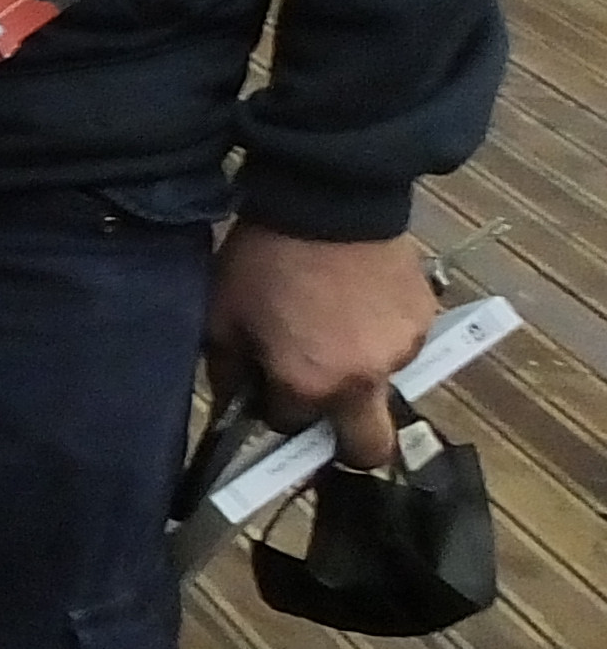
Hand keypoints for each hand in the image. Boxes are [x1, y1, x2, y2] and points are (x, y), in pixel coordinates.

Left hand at [207, 222, 440, 470]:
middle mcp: (366, 380)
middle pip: (368, 447)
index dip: (273, 410)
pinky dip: (377, 338)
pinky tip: (354, 302)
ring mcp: (403, 351)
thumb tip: (238, 404)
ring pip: (380, 389)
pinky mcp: (426, 319)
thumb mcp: (221, 317)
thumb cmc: (263, 261)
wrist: (327, 200)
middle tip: (318, 406)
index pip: (289, 428)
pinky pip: (399, 347)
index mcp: (311, 385)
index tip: (265, 387)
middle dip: (343, 442)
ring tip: (330, 324)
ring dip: (356, 374)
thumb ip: (228, 373)